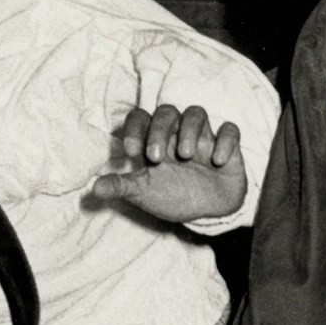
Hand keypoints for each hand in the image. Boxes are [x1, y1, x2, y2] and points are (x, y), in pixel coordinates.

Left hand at [89, 103, 246, 223]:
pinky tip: (218, 162)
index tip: (132, 151)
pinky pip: (231, 131)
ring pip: (197, 113)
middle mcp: (177, 134)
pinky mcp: (228, 147)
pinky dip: (225, 142)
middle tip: (156, 157)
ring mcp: (204, 138)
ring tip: (186, 155)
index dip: (134, 128)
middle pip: (167, 112)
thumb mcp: (144, 194)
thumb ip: (121, 187)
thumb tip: (94, 189)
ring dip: (190, 130)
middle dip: (159, 130)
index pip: (140, 118)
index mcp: (154, 141)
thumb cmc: (173, 196)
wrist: (208, 212)